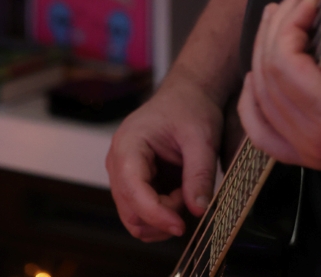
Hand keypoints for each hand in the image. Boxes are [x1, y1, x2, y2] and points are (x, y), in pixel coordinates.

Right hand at [106, 66, 223, 240]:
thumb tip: (199, 210)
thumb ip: (200, 174)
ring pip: (134, 217)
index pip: (133, 191)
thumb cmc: (191, 108)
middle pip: (130, 211)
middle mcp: (117, 162)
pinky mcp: (132, 183)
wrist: (187, 94)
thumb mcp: (203, 138)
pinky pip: (141, 212)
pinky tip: (179, 194)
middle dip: (162, 216)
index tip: (181, 226)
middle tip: (189, 198)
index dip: (156, 215)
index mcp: (129, 145)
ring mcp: (122, 174)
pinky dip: (161, 214)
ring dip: (161, 218)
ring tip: (184, 192)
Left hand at [237, 0, 320, 169]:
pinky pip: (265, 134)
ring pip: (260, 104)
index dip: (289, 23)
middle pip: (267, 80)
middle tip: (296, 1)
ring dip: (263, 58)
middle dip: (276, 31)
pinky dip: (256, 103)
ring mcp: (314, 156)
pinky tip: (259, 75)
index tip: (312, 0)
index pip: (283, 65)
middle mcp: (319, 144)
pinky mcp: (315, 156)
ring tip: (281, 24)